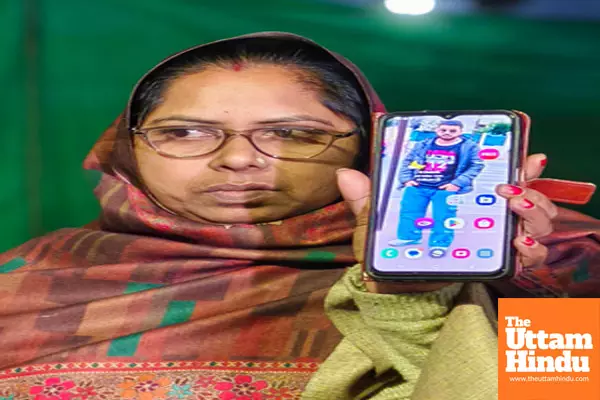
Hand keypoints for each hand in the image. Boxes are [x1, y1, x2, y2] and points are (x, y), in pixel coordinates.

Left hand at [336, 153, 554, 293]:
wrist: (396, 294)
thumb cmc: (388, 255)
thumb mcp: (374, 226)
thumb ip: (366, 200)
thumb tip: (346, 173)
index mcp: (459, 195)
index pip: (497, 172)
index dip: (518, 162)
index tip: (527, 156)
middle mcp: (484, 214)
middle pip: (526, 194)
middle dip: (530, 187)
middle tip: (513, 188)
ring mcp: (493, 239)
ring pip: (536, 221)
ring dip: (534, 212)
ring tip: (516, 208)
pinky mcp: (496, 263)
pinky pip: (529, 256)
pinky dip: (531, 249)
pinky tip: (518, 245)